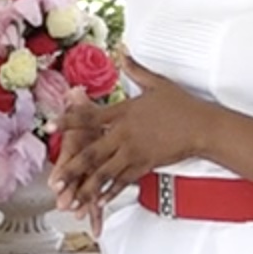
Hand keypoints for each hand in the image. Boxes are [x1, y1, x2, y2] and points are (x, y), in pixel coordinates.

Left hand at [48, 61, 211, 208]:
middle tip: (55, 179)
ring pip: (104, 173)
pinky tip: (99, 201)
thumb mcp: (157, 83)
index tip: (49, 127)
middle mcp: (125, 135)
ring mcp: (134, 153)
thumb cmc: (182, 105)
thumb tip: (123, 51)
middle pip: (92, 152)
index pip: (89, 117)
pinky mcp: (145, 166)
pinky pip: (123, 181)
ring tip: (72, 199)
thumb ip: (135, 69)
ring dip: (86, 187)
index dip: (67, 121)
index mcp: (124, 113)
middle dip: (71, 168)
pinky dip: (110, 192)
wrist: (203, 127)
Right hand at [49, 107, 109, 230]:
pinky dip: (96, 213)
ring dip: (82, 205)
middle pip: (73, 179)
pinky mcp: (97, 181)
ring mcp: (88, 174)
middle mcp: (80, 162)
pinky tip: (96, 227)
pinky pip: (98, 199)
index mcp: (76, 146)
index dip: (61, 171)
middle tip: (65, 205)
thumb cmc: (87, 121)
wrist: (84, 129)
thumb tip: (75, 91)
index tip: (54, 183)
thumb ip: (80, 105)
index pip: (66, 160)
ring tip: (82, 218)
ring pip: (84, 192)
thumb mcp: (85, 111)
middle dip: (69, 193)